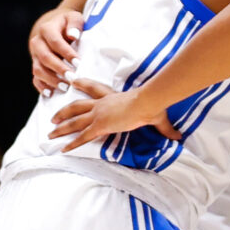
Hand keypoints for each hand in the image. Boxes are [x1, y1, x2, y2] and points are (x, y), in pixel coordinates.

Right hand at [29, 7, 82, 91]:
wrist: (56, 28)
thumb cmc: (69, 24)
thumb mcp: (74, 18)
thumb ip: (75, 24)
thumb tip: (73, 35)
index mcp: (46, 29)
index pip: (55, 42)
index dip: (66, 53)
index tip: (78, 63)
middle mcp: (37, 42)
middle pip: (45, 57)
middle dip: (59, 69)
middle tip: (72, 78)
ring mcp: (34, 55)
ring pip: (38, 70)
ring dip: (51, 80)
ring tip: (65, 87)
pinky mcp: (36, 65)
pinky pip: (35, 79)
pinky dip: (42, 87)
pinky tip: (51, 94)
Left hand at [49, 79, 177, 147]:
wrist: (147, 102)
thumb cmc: (152, 104)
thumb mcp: (157, 115)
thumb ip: (165, 127)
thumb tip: (179, 136)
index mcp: (112, 97)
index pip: (94, 88)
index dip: (82, 84)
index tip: (72, 81)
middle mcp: (101, 104)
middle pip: (77, 106)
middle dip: (64, 111)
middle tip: (53, 116)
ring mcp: (99, 114)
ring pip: (74, 121)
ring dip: (61, 127)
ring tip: (50, 133)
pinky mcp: (100, 125)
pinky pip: (82, 136)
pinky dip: (71, 143)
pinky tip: (62, 148)